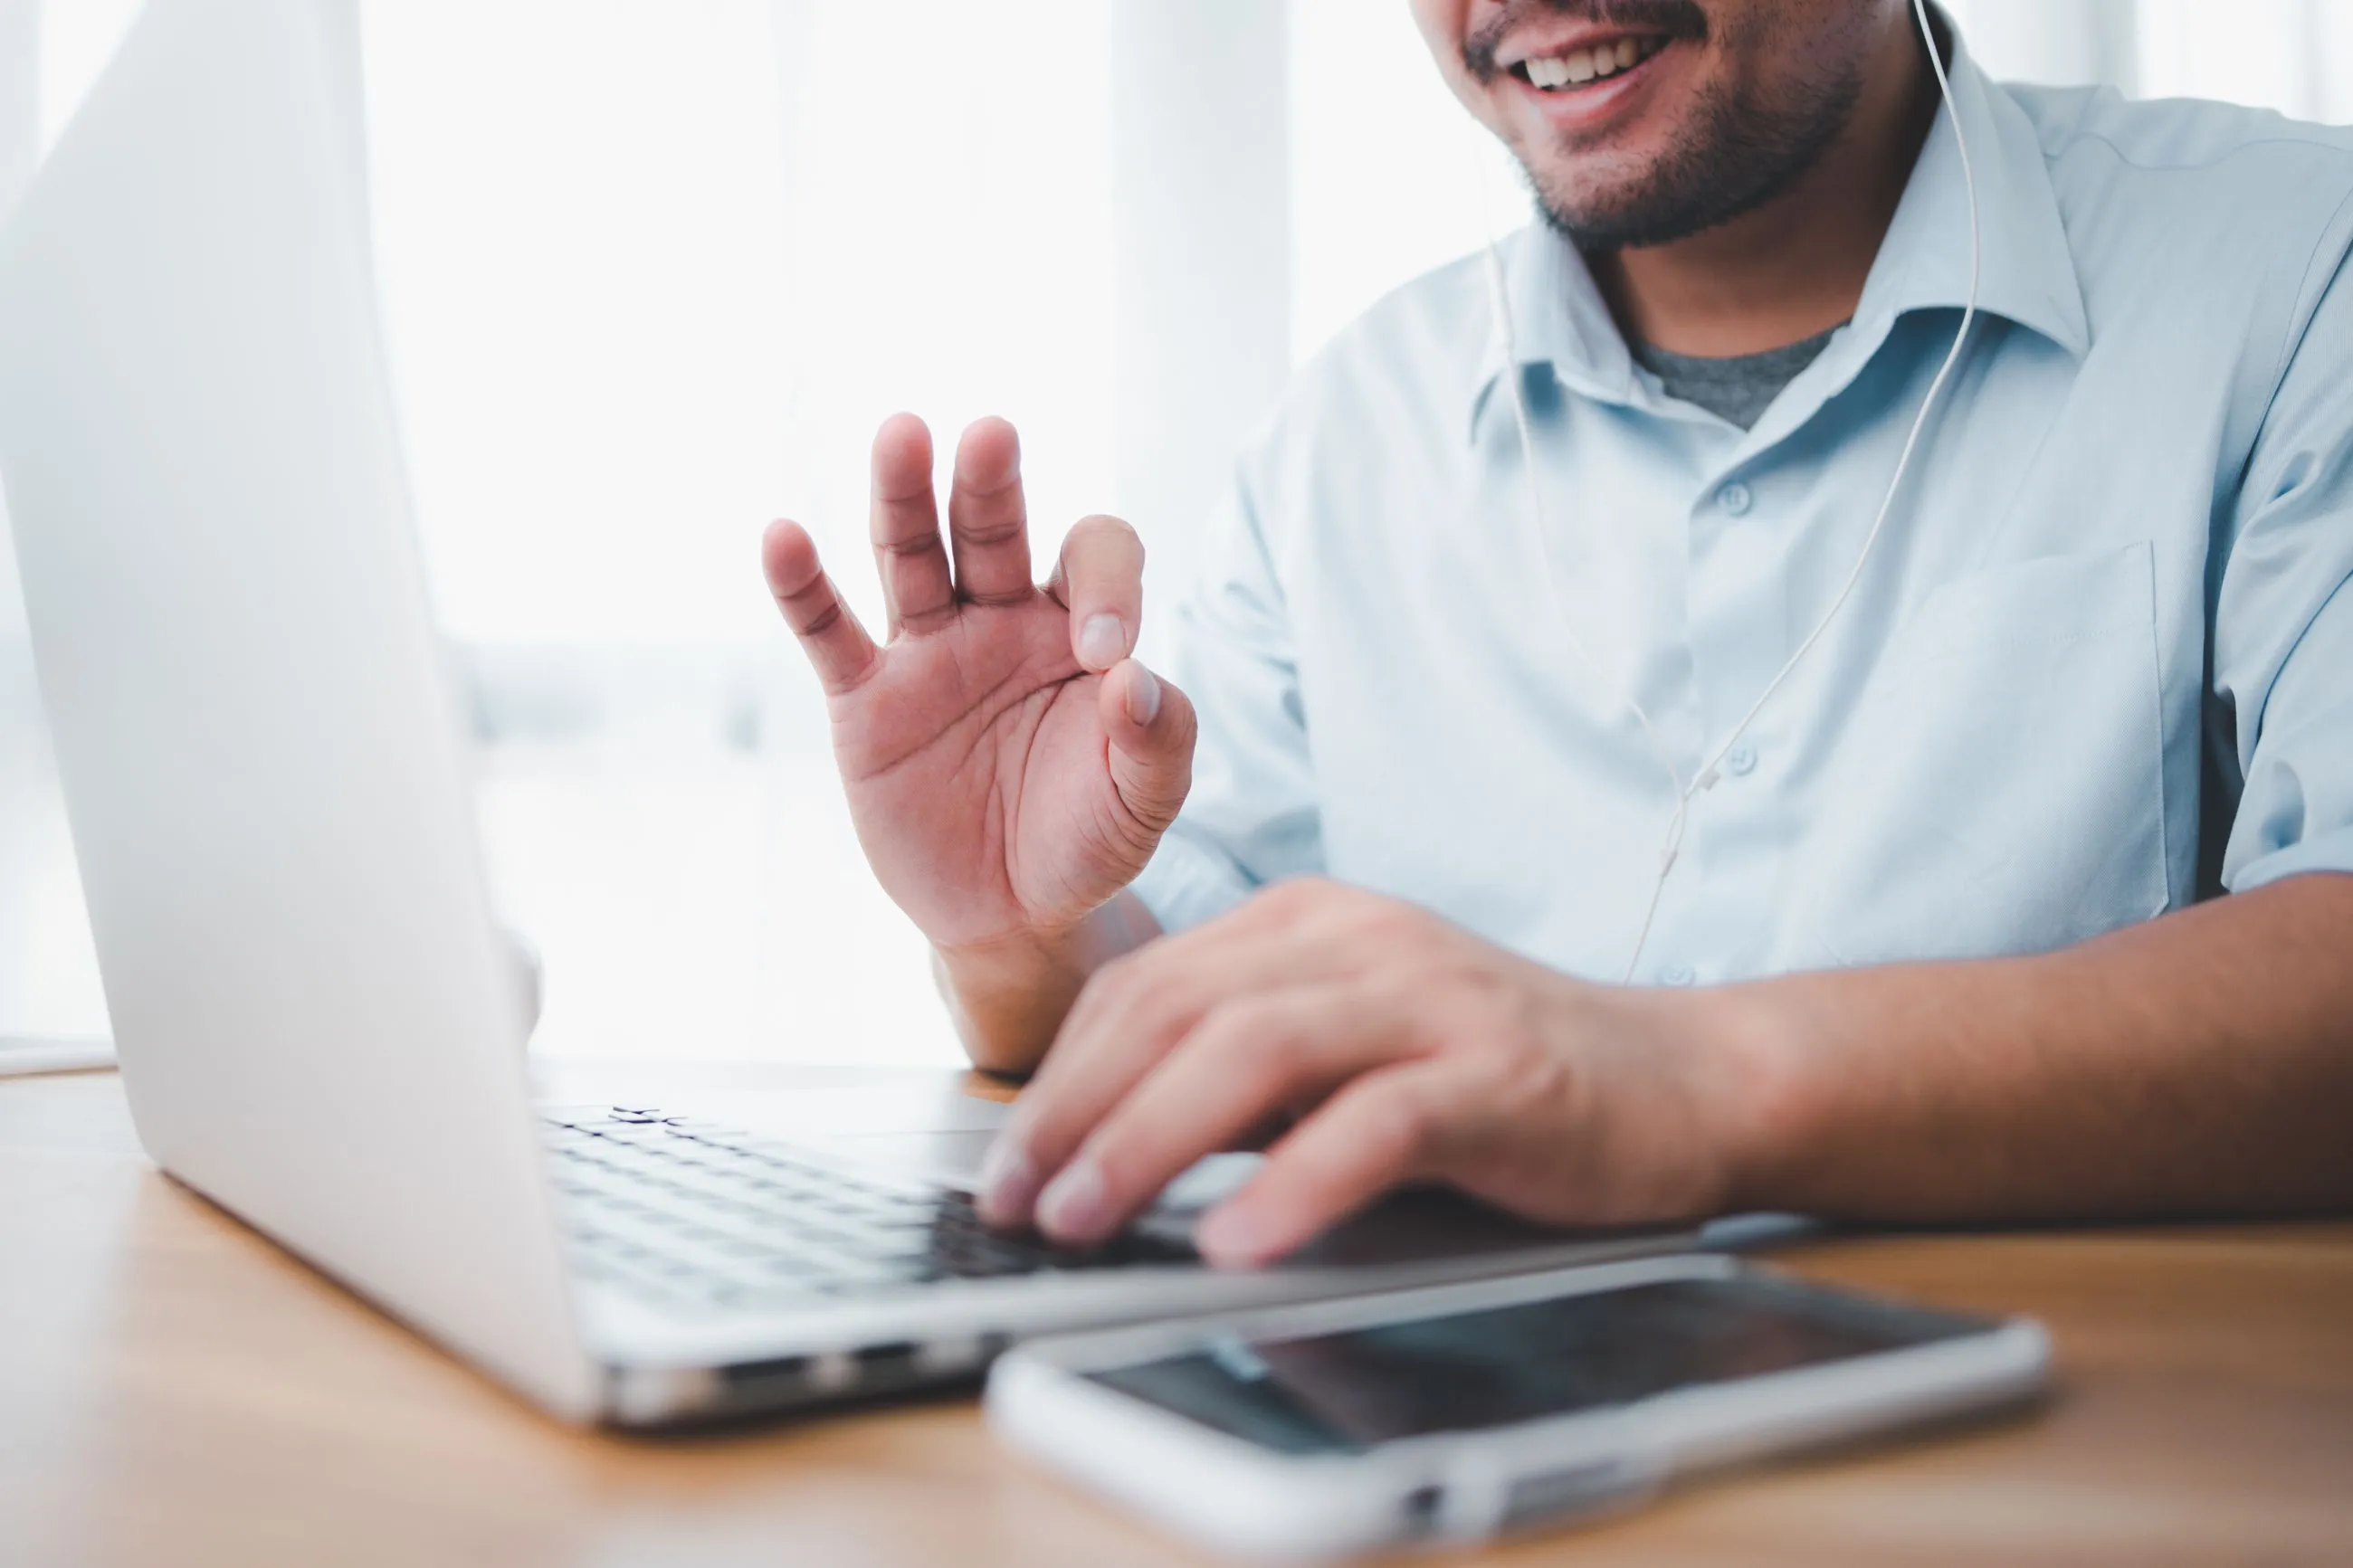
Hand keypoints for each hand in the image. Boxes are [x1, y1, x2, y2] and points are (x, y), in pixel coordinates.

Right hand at [762, 415, 1195, 951]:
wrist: (1010, 913)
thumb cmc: (1086, 839)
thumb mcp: (1143, 805)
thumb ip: (1159, 744)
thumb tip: (1136, 681)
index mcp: (1080, 625)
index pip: (1095, 558)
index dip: (1107, 590)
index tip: (1103, 658)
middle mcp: (1002, 618)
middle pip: (993, 528)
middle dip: (991, 486)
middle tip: (993, 436)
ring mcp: (930, 652)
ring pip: (911, 557)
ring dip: (904, 497)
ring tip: (901, 435)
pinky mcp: (866, 701)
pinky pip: (829, 633)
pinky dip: (802, 587)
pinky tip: (782, 536)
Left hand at [978, 879, 1763, 1263]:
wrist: (1676, 1080)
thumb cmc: (1492, 1078)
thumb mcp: (1345, 1053)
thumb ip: (1241, 1076)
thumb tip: (1099, 1147)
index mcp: (1308, 923)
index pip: (1147, 982)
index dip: (1061, 1073)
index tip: (1009, 1160)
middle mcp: (1360, 941)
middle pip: (1179, 1008)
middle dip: (1078, 1109)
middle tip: (1019, 1199)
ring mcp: (1431, 1000)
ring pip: (1254, 1050)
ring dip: (1151, 1140)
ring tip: (1088, 1218)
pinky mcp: (1498, 1074)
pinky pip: (1377, 1122)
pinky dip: (1297, 1185)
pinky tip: (1239, 1242)